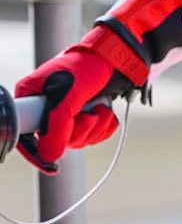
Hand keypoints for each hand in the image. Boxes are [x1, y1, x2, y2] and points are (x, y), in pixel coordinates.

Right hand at [15, 29, 142, 173]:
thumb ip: (57, 124)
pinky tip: (106, 110)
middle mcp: (47, 107)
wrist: (117, 58)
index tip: (51, 166)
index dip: (36, 151)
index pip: (23, 134)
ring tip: (99, 107)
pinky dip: (104, 125)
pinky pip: (95, 135)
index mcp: (31, 98)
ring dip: (94, 126)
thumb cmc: (86, 66)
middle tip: (88, 115)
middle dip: (78, 132)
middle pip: (57, 141)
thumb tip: (49, 156)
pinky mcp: (87, 114)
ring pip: (78, 139)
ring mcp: (68, 112)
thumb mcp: (67, 93)